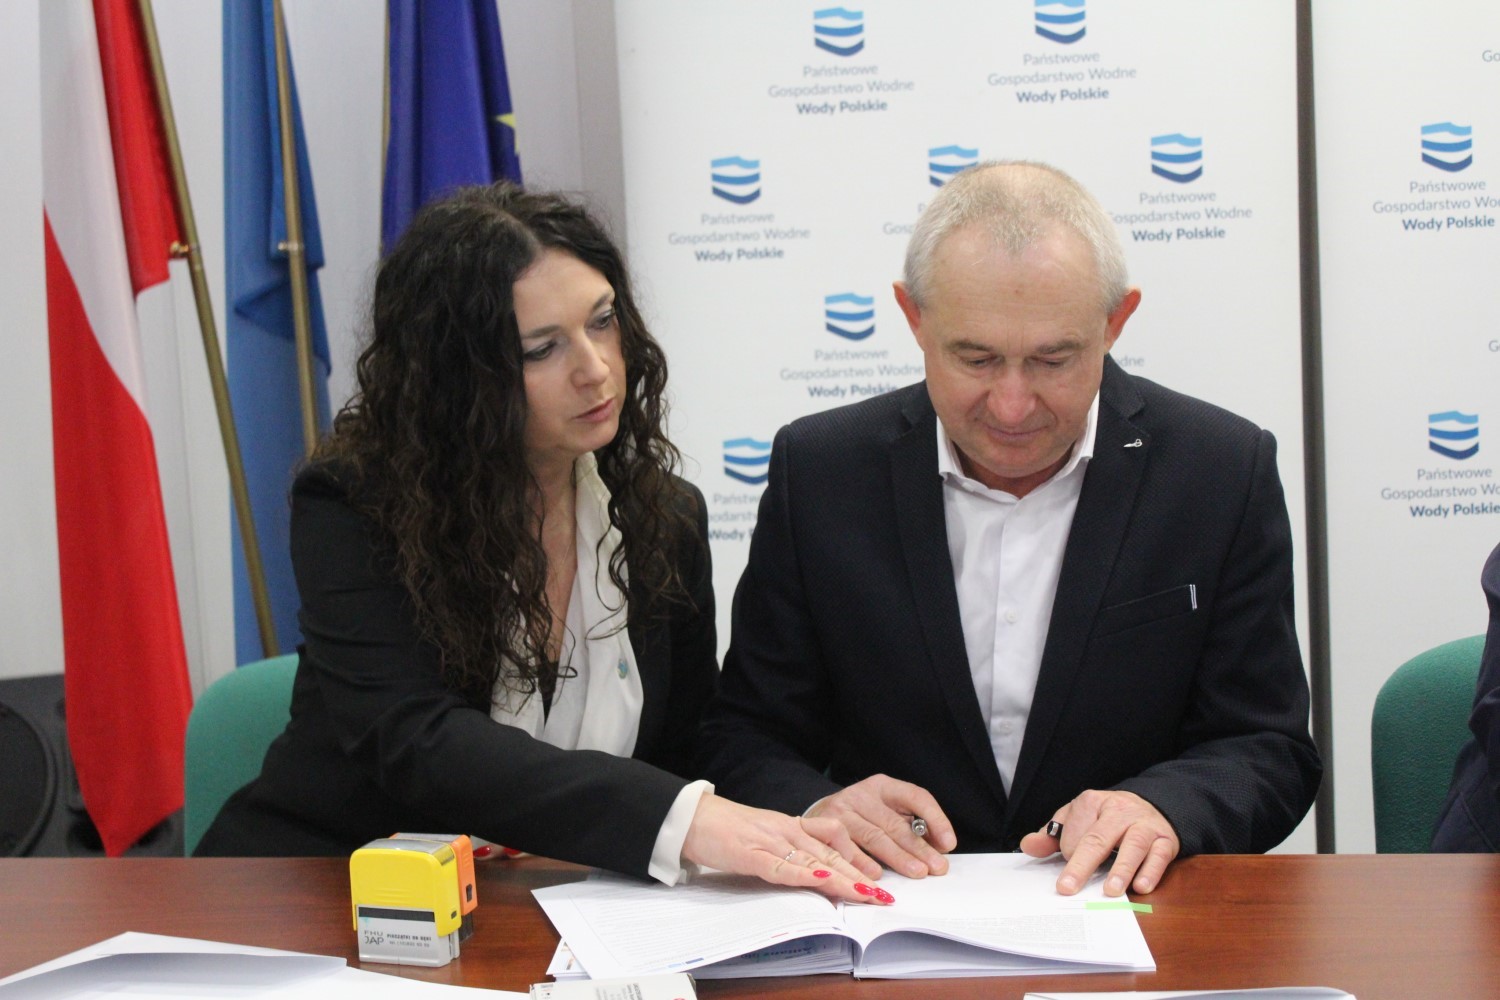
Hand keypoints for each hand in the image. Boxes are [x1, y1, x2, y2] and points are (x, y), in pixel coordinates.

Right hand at [681, 793, 892, 903]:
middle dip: (860, 875)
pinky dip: (800, 875)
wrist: (694, 817)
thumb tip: (820, 876)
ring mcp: (769, 841)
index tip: (881, 881)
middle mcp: (787, 830)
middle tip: (884, 895)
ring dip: (841, 878)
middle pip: (831, 853)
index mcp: (792, 826)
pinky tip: (818, 880)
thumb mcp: (768, 837)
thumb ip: (792, 853)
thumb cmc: (729, 830)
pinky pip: (779, 866)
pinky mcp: (749, 853)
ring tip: (865, 894)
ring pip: (812, 859)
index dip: (860, 860)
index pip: (834, 841)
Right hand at [805, 774, 956, 878]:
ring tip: (917, 872)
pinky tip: (878, 876)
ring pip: (874, 836)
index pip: (915, 796)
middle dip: (919, 847)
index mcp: (883, 787)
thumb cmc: (861, 819)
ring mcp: (841, 810)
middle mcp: (862, 795)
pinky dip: (863, 863)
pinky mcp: (824, 828)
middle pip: (895, 822)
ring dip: (898, 857)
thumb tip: (940, 847)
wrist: (816, 817)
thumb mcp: (885, 813)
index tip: (948, 843)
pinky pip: (848, 849)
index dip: (935, 818)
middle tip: (937, 867)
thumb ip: (910, 826)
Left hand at [1019, 789, 1178, 896]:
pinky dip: (1151, 871)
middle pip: (1098, 838)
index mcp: (1092, 802)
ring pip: (1132, 846)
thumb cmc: (1107, 819)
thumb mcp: (1077, 819)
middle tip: (1067, 888)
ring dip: (1121, 869)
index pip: (1075, 830)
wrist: (1152, 807)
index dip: (1068, 851)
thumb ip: (1052, 835)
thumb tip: (1028, 846)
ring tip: (1111, 891)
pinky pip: (1159, 855)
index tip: (1065, 868)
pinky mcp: (1165, 839)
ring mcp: (1144, 825)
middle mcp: (1119, 811)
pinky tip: (1141, 886)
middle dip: (1081, 864)